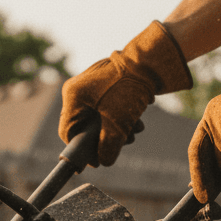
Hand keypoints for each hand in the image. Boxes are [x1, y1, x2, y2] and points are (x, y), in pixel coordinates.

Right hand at [59, 21, 191, 167]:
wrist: (152, 59)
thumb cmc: (130, 88)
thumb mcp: (118, 124)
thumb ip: (109, 147)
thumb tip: (104, 161)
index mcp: (73, 96)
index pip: (68, 132)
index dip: (82, 150)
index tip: (98, 160)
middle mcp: (77, 89)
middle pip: (85, 125)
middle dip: (106, 137)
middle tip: (124, 143)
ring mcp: (90, 84)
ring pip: (98, 117)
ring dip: (116, 128)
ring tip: (135, 130)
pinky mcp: (104, 82)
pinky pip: (105, 106)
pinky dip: (119, 116)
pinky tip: (136, 120)